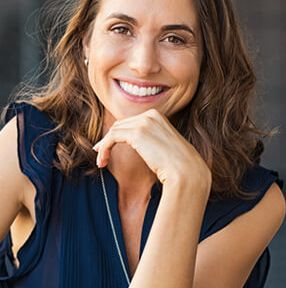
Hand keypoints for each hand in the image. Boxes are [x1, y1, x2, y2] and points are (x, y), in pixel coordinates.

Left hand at [93, 109, 210, 187]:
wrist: (186, 173)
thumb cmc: (177, 166)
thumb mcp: (163, 147)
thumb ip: (149, 141)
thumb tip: (136, 144)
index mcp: (157, 116)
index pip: (130, 122)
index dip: (116, 135)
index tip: (106, 147)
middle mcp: (150, 115)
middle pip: (120, 125)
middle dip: (108, 139)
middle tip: (100, 154)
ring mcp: (144, 122)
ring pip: (113, 131)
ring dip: (104, 147)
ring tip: (101, 162)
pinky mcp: (136, 133)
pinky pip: (111, 138)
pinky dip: (104, 149)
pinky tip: (102, 161)